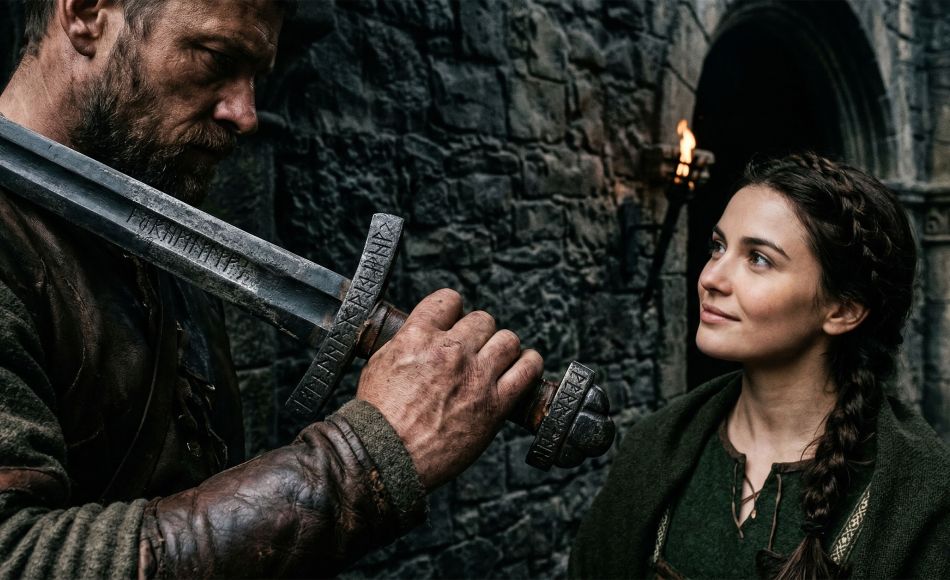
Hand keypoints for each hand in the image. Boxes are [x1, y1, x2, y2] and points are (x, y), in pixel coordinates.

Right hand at [356, 288, 542, 489]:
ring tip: (498, 359)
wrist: (385, 457)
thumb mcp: (380, 364)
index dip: (453, 310)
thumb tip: (421, 332)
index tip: (454, 322)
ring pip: (508, 339)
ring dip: (503, 347)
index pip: (449, 300)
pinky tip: (524, 366)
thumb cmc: (377, 417)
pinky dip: (529, 364)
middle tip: (472, 350)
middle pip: (482, 320)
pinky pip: (527, 370)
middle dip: (477, 333)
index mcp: (419, 337)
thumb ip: (406, 342)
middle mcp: (451, 351)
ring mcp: (476, 377)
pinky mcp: (495, 405)